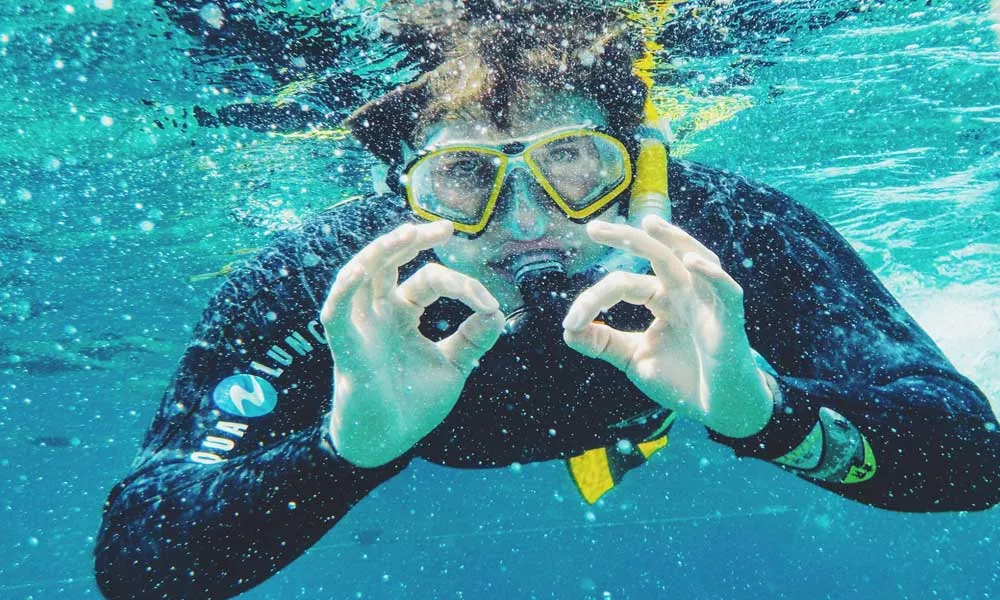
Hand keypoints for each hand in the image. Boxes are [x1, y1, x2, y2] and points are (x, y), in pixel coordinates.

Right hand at [321, 221, 505, 466]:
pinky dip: (347, 286)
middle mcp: (379, 312)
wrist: (388, 441)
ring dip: (381, 251)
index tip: (489, 306)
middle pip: (388, 262)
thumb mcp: (453, 364)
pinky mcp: (345, 346)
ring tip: (408, 234)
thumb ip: (472, 337)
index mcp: (403, 313)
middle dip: (413, 241)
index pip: (430, 280)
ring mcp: (360, 326)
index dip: (462, 286)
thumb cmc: (414, 403)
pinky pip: (337, 309)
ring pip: (361, 274)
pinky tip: (364, 269)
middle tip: (445, 228)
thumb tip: (497, 311)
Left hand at [561, 215, 772, 437]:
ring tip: (649, 224)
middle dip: (627, 239)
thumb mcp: (632, 358)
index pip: (624, 284)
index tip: (571, 322)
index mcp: (661, 298)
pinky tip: (690, 261)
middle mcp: (684, 293)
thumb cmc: (681, 379)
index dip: (594, 299)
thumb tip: (567, 329)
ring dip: (673, 239)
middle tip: (593, 228)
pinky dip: (711, 273)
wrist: (717, 411)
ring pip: (694, 258)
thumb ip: (602, 342)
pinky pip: (725, 290)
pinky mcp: (730, 321)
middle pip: (657, 255)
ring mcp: (708, 303)